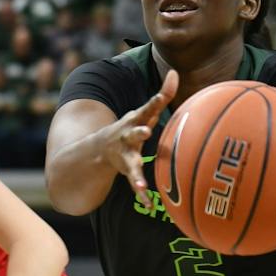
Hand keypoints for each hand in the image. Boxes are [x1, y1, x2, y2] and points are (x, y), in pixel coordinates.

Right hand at [101, 70, 177, 205]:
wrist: (100, 148)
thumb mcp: (144, 111)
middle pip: (134, 133)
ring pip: (130, 165)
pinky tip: (148, 203)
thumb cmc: (132, 126)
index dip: (155, 101)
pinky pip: (135, 184)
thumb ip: (162, 93)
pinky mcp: (126, 171)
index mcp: (135, 120)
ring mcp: (125, 155)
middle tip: (145, 132)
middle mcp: (128, 136)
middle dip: (139, 132)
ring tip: (141, 185)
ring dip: (136, 174)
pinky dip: (141, 194)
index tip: (162, 95)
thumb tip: (174, 71)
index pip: (147, 108)